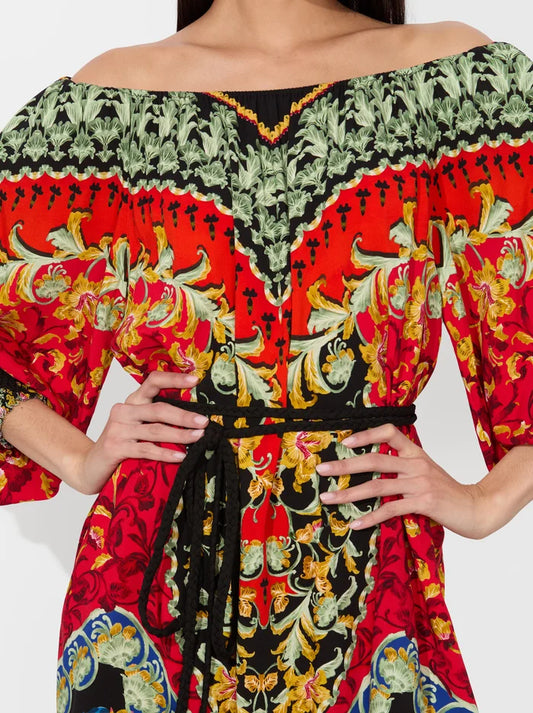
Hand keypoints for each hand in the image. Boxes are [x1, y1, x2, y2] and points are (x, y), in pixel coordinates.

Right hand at [73, 371, 208, 494]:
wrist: (89, 465)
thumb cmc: (121, 443)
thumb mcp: (137, 425)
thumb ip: (157, 418)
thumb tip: (194, 417)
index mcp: (132, 400)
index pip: (153, 381)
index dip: (174, 379)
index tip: (195, 380)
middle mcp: (124, 410)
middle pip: (159, 409)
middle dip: (184, 416)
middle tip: (204, 421)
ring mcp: (118, 429)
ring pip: (155, 430)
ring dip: (180, 434)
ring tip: (199, 437)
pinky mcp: (115, 448)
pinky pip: (146, 450)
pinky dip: (165, 453)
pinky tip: (181, 456)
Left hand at [316, 423, 493, 539]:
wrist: (476, 507)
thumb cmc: (446, 491)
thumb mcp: (424, 471)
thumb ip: (402, 467)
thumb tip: (370, 470)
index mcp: (415, 452)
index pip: (389, 432)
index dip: (366, 434)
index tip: (345, 442)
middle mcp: (416, 463)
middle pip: (374, 459)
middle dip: (344, 465)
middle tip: (321, 470)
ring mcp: (420, 483)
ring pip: (376, 485)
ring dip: (348, 494)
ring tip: (328, 498)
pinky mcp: (424, 503)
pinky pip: (390, 509)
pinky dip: (370, 517)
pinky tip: (355, 524)